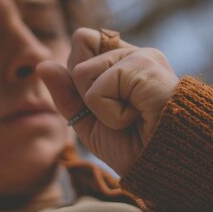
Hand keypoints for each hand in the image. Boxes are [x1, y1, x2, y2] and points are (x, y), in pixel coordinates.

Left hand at [37, 28, 178, 175]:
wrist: (169, 168)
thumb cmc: (137, 148)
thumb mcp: (90, 123)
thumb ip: (66, 94)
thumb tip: (42, 64)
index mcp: (123, 60)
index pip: (82, 43)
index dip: (80, 77)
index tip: (105, 104)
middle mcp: (134, 52)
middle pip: (78, 47)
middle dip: (84, 90)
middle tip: (118, 111)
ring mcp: (142, 56)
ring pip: (82, 71)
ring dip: (99, 107)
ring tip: (131, 117)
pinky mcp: (146, 66)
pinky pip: (97, 89)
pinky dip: (110, 114)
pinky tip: (138, 118)